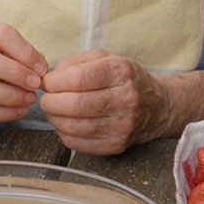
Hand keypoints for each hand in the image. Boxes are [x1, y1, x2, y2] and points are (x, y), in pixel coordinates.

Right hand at [0, 23, 47, 131]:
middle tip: (35, 84)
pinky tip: (21, 111)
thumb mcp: (2, 58)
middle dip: (13, 72)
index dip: (23, 50)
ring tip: (30, 99)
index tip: (41, 68)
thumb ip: (22, 59)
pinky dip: (4, 112)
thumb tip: (41, 68)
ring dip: (10, 94)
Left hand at [41, 52, 203, 155]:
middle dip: (51, 102)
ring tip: (54, 111)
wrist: (156, 106)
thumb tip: (50, 79)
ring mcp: (122, 125)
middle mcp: (125, 99)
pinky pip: (78, 143)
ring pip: (75, 127)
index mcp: (121, 72)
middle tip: (46, 99)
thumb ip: (76, 63)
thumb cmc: (125, 80)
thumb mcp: (106, 59)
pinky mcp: (116, 145)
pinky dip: (64, 133)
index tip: (46, 82)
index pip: (79, 78)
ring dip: (55, 119)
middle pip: (76, 105)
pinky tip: (67, 123)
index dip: (55, 82)